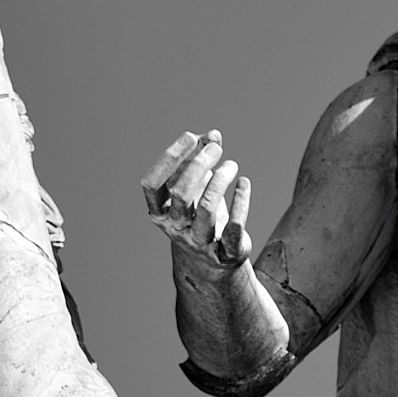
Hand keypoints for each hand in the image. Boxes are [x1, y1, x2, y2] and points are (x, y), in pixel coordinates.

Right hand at [141, 128, 287, 387]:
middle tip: (217, 148)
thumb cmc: (200, 215)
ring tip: (232, 165)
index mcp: (160, 212)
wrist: (213, 262)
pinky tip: (245, 183)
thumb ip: (201, 158)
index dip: (170, 157)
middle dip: (200, 163)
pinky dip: (241, 201)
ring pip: (206, 209)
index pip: (152, 184)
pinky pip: (234, 227)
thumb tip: (213, 134)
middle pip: (181, 192)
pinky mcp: (226, 252)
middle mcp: (176, 229)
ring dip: (220, 180)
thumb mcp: (196, 186)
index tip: (191, 136)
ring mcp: (200, 242)